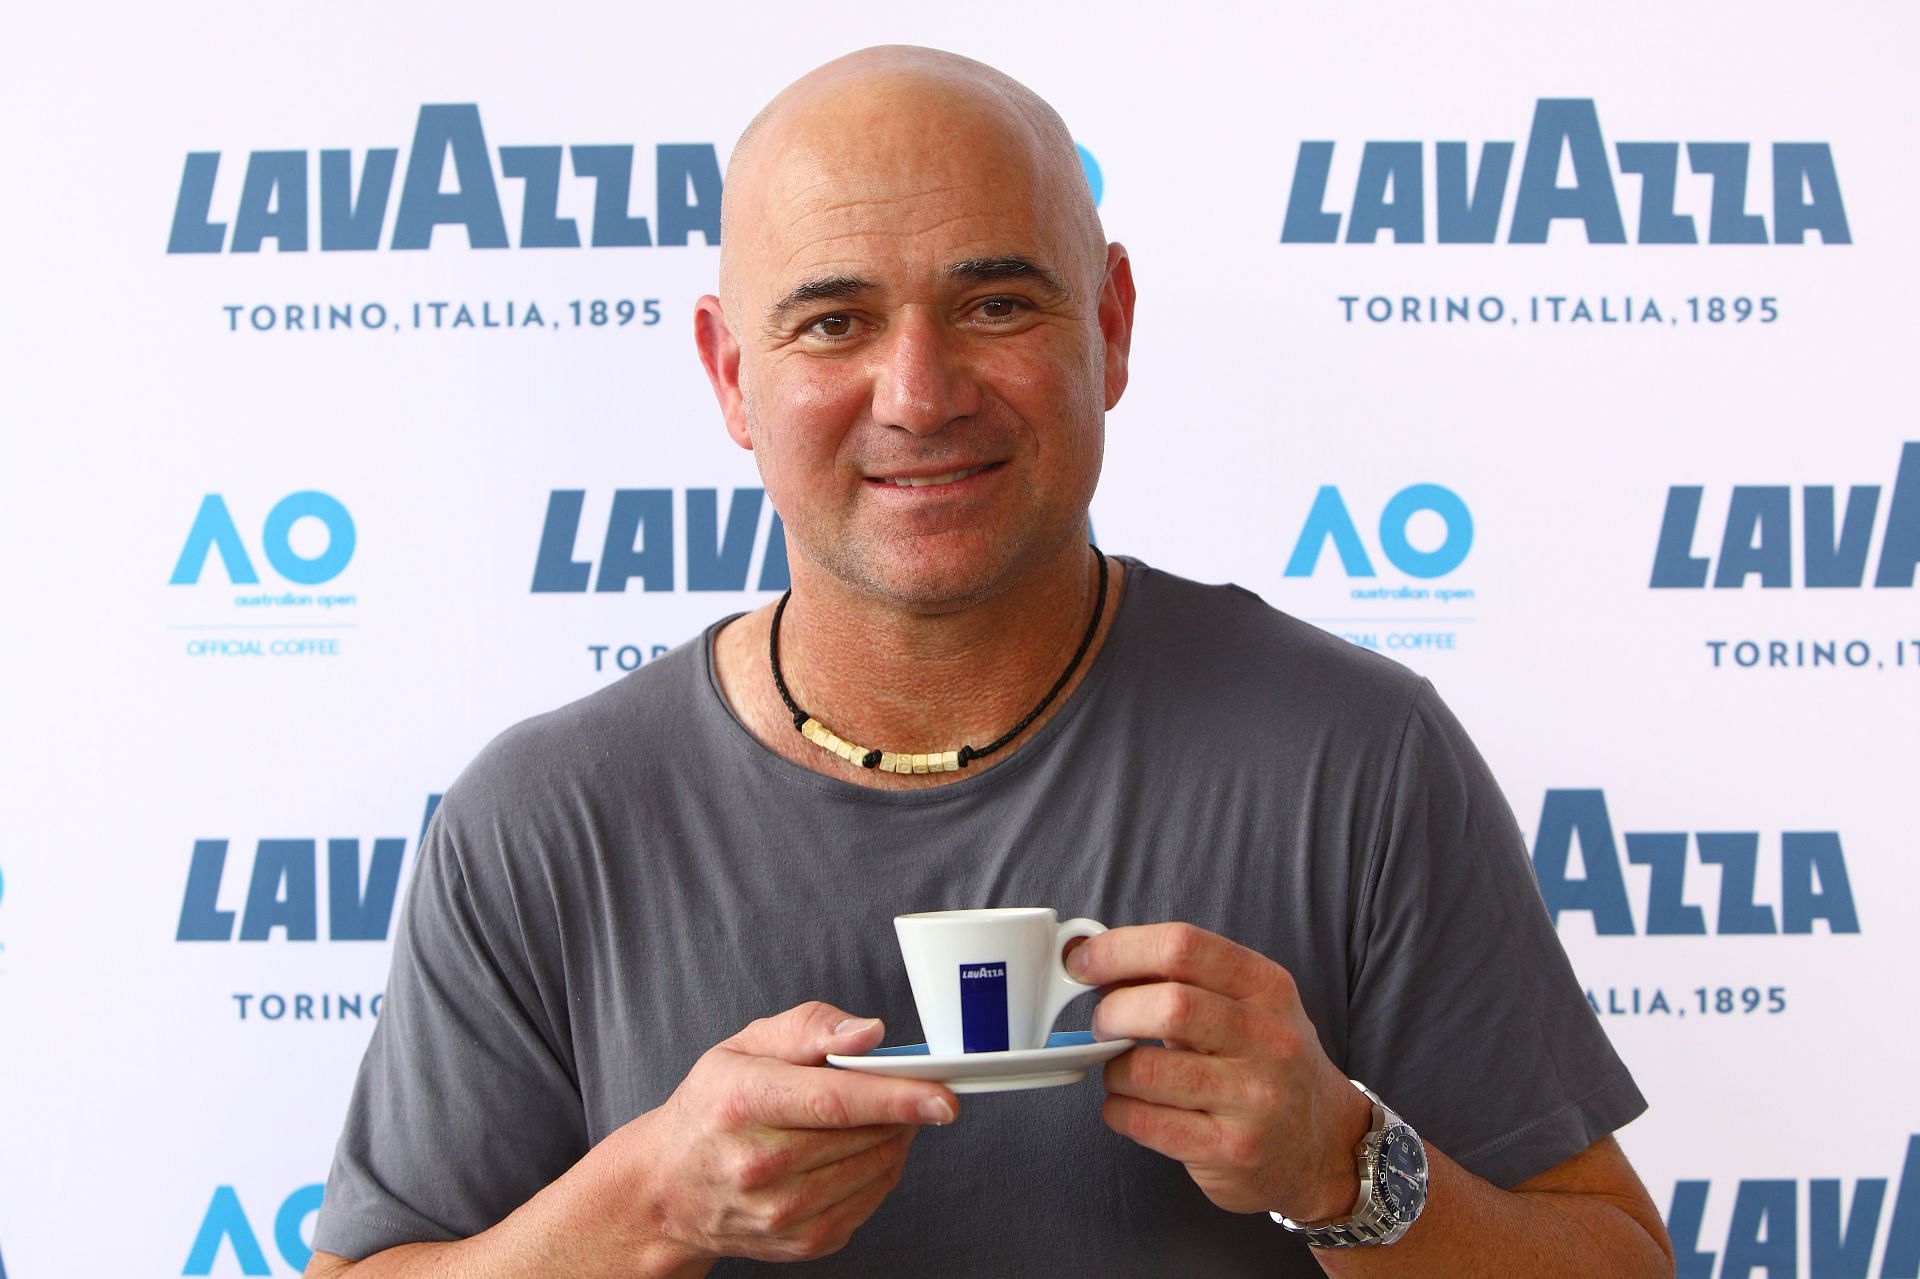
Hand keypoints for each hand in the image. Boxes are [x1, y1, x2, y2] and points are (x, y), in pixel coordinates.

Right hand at [614, 1001, 959, 1268]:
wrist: (670, 1186)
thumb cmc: (714, 1105)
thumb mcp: (746, 1046)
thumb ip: (810, 1028)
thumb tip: (868, 1034)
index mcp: (741, 1103)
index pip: (833, 1102)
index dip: (896, 1098)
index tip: (943, 1096)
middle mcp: (756, 1164)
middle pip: (861, 1136)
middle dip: (901, 1111)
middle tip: (910, 1088)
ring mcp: (778, 1212)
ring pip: (873, 1170)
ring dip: (894, 1139)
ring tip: (883, 1116)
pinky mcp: (799, 1242)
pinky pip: (868, 1203)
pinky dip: (881, 1172)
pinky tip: (863, 1150)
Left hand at [1068, 924, 1371, 1221]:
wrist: (1325, 1146)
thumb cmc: (1268, 1064)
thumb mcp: (1250, 1005)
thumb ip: (1183, 978)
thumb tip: (1096, 959)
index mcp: (1267, 988)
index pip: (1184, 947)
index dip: (1120, 949)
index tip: (1084, 962)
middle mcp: (1268, 1040)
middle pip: (1169, 1005)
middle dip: (1113, 1011)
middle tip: (1102, 1024)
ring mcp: (1254, 1099)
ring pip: (1146, 1070)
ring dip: (1113, 1068)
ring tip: (1122, 1071)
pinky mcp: (1232, 1150)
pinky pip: (1145, 1123)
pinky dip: (1118, 1110)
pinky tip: (1129, 1106)